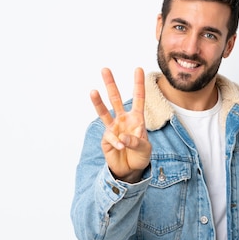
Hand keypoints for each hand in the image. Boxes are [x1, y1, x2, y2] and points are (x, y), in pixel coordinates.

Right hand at [90, 67, 151, 182]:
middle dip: (110, 84)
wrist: (130, 170)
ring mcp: (113, 128)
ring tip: (93, 91)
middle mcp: (123, 120)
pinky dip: (116, 142)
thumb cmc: (140, 156)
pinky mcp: (106, 139)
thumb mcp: (145, 149)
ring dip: (98, 102)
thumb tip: (122, 137)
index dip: (138, 84)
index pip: (138, 98)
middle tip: (105, 69)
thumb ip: (136, 142)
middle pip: (116, 99)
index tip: (138, 69)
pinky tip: (121, 147)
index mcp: (136, 119)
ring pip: (104, 112)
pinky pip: (110, 137)